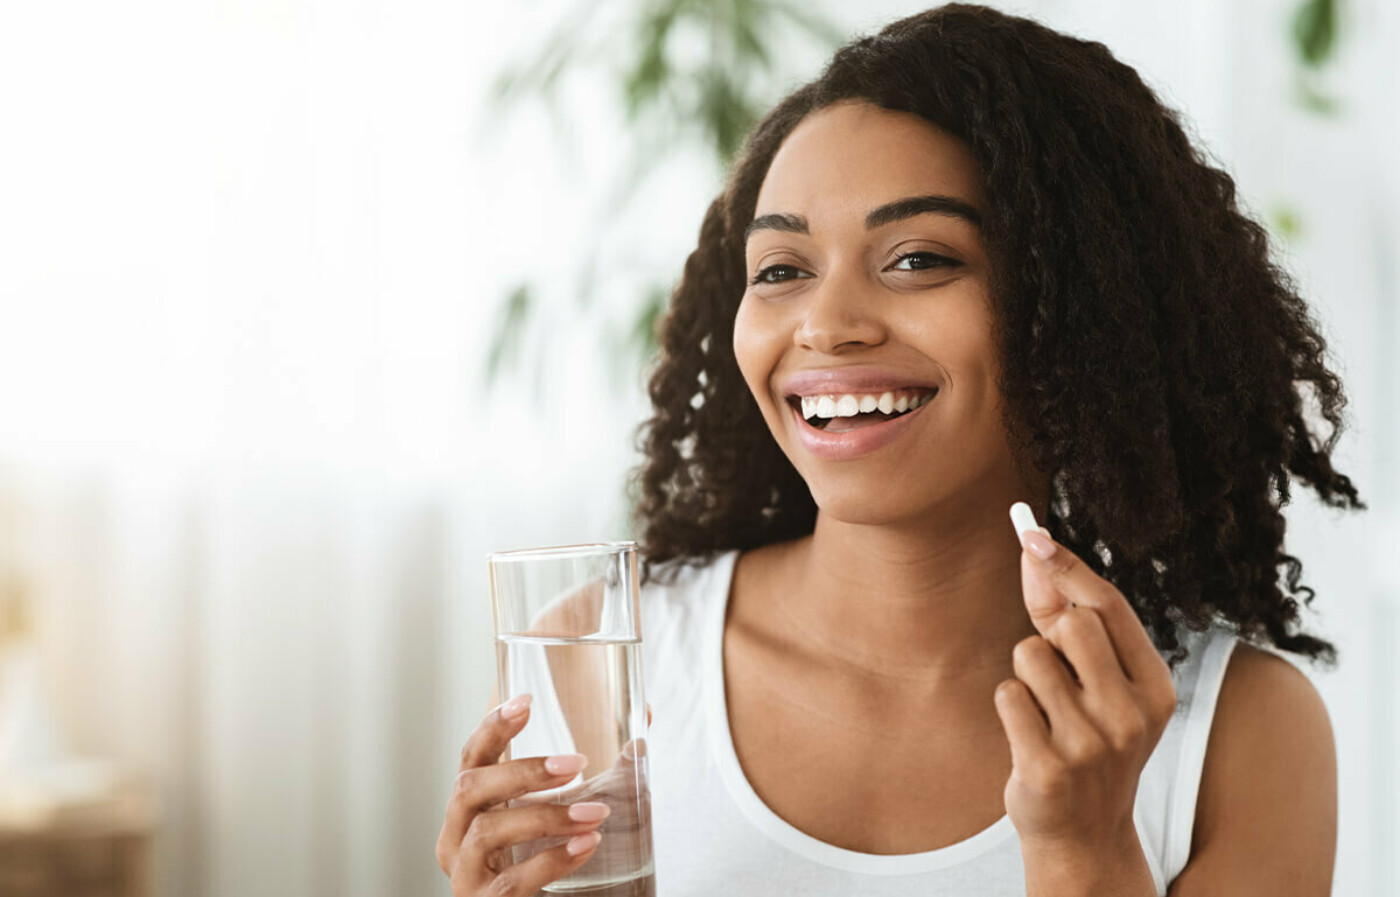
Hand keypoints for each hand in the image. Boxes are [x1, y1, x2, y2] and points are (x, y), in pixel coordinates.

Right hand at [435, 699, 652, 895]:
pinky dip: (551, 860)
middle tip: (576, 763)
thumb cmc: (543, 861)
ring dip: (547, 816)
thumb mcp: (558, 815)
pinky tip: (585, 846)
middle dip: (524, 771)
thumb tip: (645, 716)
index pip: (470, 757)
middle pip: (470, 788)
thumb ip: (596, 770)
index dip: (494, 727)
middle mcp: (454, 837)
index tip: (527, 701)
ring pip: (490, 831)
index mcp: (468, 808)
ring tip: (596, 814)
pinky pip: (511, 881)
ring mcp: (464, 874)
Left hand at [994, 524, 1177, 849]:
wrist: (1084, 833)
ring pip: (1030, 655)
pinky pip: (1007, 694)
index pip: (1110, 605)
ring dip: (1026, 675)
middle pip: (1070, 624)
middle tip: (1058, 678)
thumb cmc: (1087, 741)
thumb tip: (1034, 548)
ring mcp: (1092, 743)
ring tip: (1045, 712)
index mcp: (1154, 686)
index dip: (1068, 565)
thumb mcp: (1095, 683)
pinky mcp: (1048, 765)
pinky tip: (1029, 737)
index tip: (1032, 533)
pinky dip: (1009, 706)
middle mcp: (1131, 714)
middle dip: (1049, 637)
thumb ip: (1063, 615)